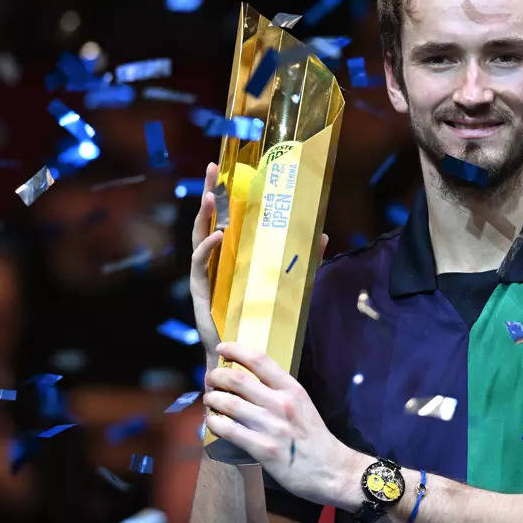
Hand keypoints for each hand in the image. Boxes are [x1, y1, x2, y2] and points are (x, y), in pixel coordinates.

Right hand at [189, 162, 328, 370]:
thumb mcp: (289, 284)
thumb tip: (323, 235)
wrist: (245, 355)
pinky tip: (219, 237)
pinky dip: (208, 249)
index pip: (226, 219)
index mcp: (231, 258)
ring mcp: (206, 277)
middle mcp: (215, 263)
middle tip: (213, 167)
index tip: (228, 168)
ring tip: (210, 198)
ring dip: (204, 217)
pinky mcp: (202, 294)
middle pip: (208, 221)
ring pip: (199, 238)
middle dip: (209, 193)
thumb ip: (304, 262)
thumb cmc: (263, 322)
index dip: (226, 194)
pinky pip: (201, 266)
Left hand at [202, 341, 360, 509]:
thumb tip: (246, 381)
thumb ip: (278, 391)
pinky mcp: (262, 449)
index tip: (222, 347)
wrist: (331, 470)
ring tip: (210, 400)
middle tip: (210, 379)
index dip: (236, 349)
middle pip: (237, 379)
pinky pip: (228, 430)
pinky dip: (214, 423)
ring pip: (228, 403)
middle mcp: (281, 403)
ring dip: (212, 399)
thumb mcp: (302, 403)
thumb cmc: (314, 436)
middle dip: (216, 376)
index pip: (259, 359)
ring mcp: (271, 426)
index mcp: (292, 389)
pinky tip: (212, 422)